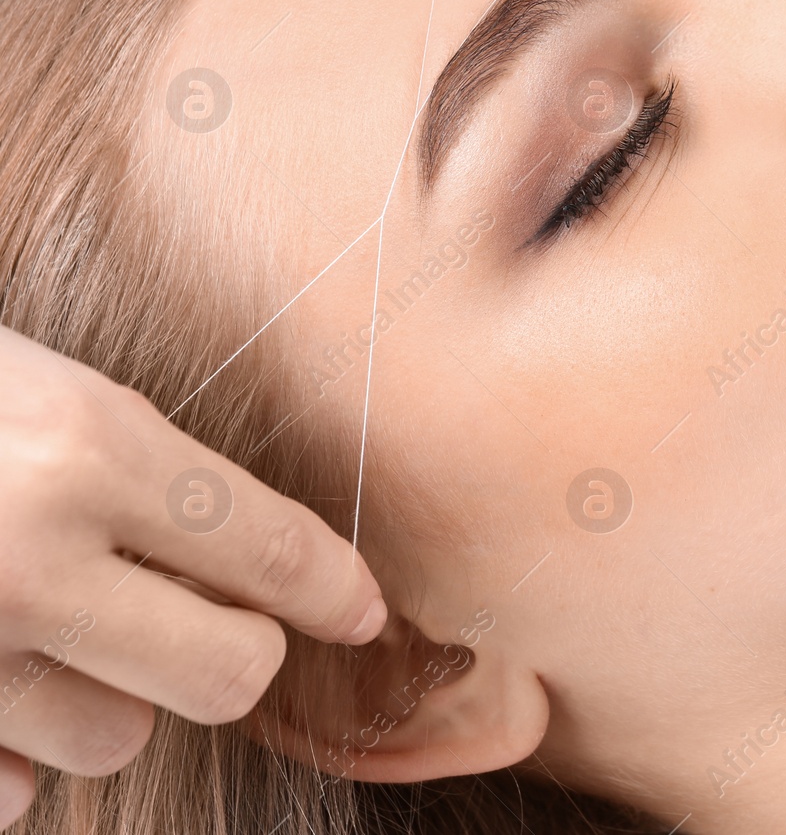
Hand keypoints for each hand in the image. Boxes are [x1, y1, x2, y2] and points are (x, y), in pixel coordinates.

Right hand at [0, 325, 384, 824]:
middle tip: (212, 626)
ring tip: (36, 625)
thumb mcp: (27, 383)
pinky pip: (5, 790)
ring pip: (114, 739)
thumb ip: (127, 469)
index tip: (361, 612)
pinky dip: (4, 749)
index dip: (333, 588)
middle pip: (225, 675)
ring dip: (99, 695)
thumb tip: (249, 570)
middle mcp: (24, 557)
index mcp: (79, 446)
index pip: (266, 544)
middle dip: (235, 656)